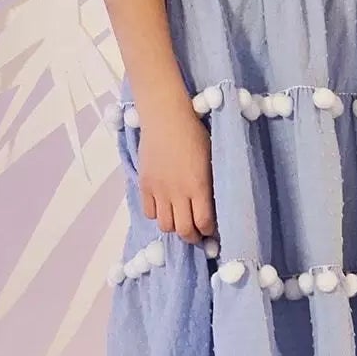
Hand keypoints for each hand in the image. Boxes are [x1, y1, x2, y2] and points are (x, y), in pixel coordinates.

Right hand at [137, 99, 217, 243]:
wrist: (166, 118)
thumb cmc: (195, 134)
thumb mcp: (211, 160)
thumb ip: (210, 185)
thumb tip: (211, 206)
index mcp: (199, 186)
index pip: (204, 222)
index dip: (209, 231)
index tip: (212, 230)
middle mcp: (178, 193)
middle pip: (184, 230)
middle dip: (192, 236)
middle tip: (196, 233)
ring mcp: (159, 190)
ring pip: (165, 225)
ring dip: (174, 227)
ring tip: (179, 220)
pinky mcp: (144, 185)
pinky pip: (149, 212)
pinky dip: (157, 214)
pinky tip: (164, 206)